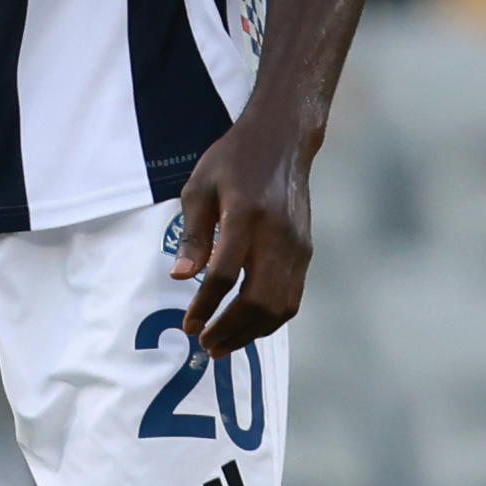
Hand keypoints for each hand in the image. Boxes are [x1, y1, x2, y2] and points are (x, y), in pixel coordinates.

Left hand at [169, 111, 314, 358]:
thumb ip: (193, 234)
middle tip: (206, 345)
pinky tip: (249, 326)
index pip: (224, 274)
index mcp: (246, 215)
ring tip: (224, 344)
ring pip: (280, 306)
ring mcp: (297, 246)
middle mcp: (276, 235)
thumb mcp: (200, 186)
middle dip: (230, 329)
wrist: (283, 139)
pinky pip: (291, 297)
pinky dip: (270, 319)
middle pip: (258, 299)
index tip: (189, 325)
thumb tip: (180, 276)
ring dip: (251, 332)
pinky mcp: (306, 251)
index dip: (204, 305)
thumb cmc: (234, 160)